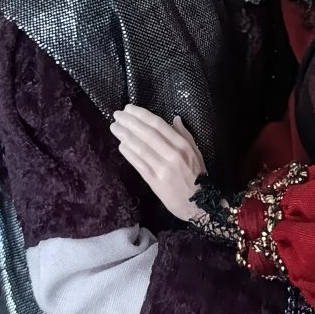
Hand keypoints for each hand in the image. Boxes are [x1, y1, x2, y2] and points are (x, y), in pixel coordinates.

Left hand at [110, 104, 205, 220]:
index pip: (159, 125)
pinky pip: (139, 164)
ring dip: (125, 136)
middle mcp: (172, 155)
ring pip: (140, 148)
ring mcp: (162, 168)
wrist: (199, 204)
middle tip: (117, 114)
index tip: (129, 108)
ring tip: (115, 127)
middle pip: (147, 134)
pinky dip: (129, 154)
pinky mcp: (155, 181)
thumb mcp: (197, 152)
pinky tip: (121, 145)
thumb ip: (185, 135)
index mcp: (183, 145)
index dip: (142, 115)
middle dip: (130, 122)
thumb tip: (174, 119)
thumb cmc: (198, 176)